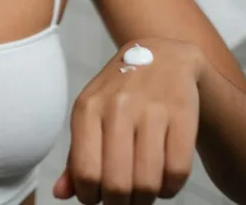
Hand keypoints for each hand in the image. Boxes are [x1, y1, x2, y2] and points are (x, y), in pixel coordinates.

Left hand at [55, 38, 205, 204]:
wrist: (164, 56)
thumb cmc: (120, 94)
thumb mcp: (92, 115)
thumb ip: (77, 156)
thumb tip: (62, 194)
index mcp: (88, 108)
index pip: (85, 172)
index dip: (91, 197)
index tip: (98, 197)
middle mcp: (118, 106)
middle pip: (117, 183)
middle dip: (119, 203)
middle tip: (124, 201)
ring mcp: (152, 109)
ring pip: (148, 182)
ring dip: (145, 199)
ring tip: (143, 193)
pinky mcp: (183, 113)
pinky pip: (178, 171)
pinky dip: (171, 188)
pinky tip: (165, 181)